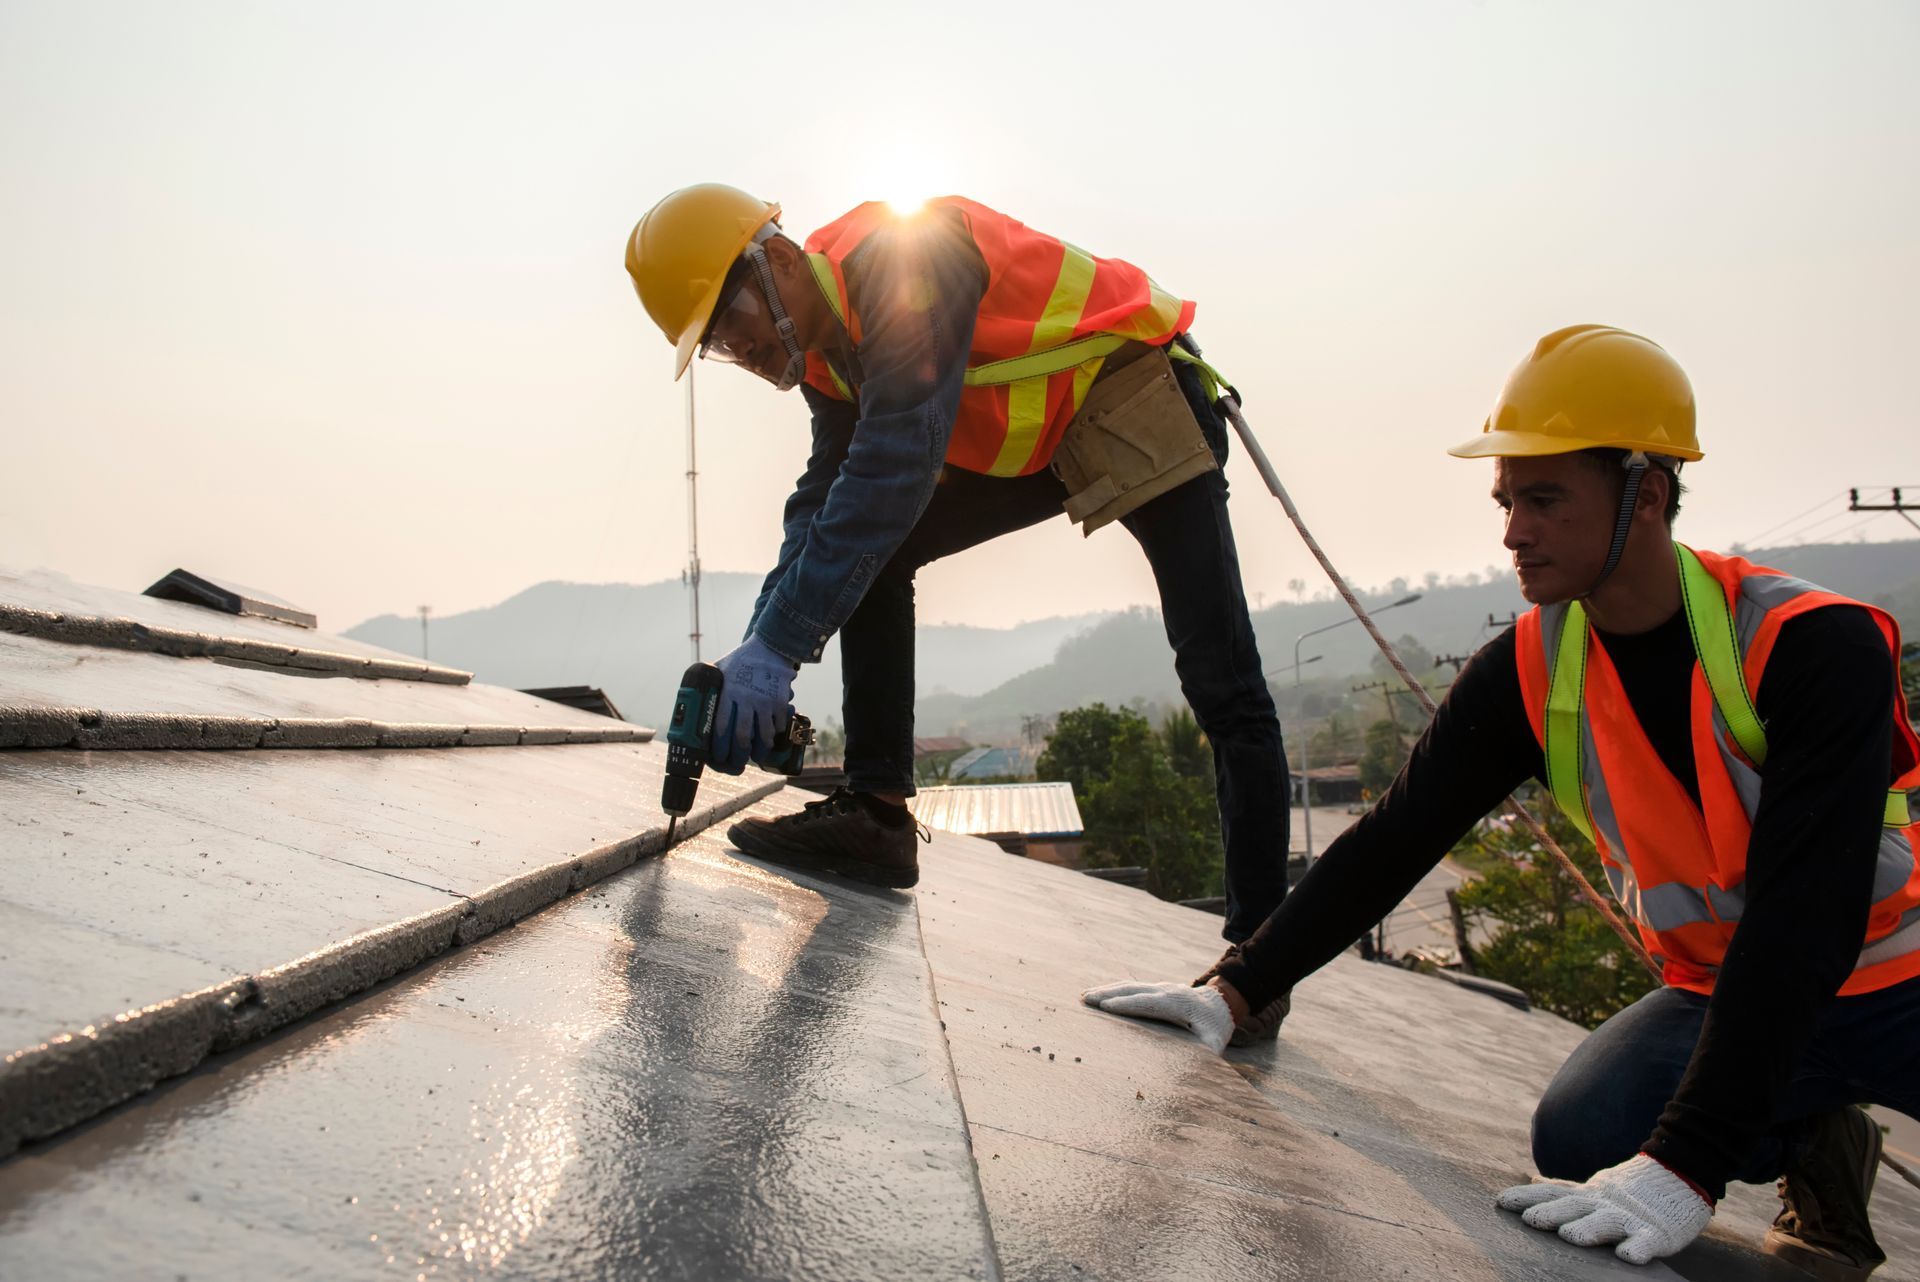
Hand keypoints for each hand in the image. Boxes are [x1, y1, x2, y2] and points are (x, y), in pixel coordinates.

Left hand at [710, 634, 798, 773]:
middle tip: (737, 764)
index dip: (719, 746)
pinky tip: (771, 736)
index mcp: (728, 692)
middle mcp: (745, 699)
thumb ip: (711, 684)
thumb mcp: (721, 668)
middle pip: (742, 736)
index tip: (718, 756)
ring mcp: (764, 701)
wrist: (770, 647)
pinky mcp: (779, 701)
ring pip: (763, 735)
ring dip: (760, 750)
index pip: (720, 726)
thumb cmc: (742, 659)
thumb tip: (694, 696)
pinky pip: (778, 725)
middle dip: (739, 755)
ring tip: (757, 756)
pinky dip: (774, 734)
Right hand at [1081, 979, 1233, 1054]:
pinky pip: (1131, 987)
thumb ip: (1206, 1053)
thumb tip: (1196, 1070)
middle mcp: (1166, 991)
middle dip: (1108, 994)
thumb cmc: (1216, 1026)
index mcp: (1179, 1003)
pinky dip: (1113, 990)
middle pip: (1133, 990)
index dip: (1127, 1004)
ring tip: (1084, 996)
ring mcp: (1160, 987)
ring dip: (1106, 990)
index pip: (1150, 1003)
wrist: (1222, 1002)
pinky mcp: (1155, 988)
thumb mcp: (1215, 1041)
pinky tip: (1098, 994)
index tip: (1106, 1007)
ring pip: (1129, 986)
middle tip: (1085, 999)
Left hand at [1497, 1154, 1711, 1264]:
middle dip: (1552, 1212)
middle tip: (1531, 1220)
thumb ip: (1566, 1189)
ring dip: (1588, 1229)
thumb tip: (1532, 1181)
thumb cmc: (1631, 1189)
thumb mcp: (1595, 1188)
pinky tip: (1626, 1256)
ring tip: (1570, 1236)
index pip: (1553, 1193)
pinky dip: (1638, 1248)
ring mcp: (1630, 1218)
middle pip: (1575, 1206)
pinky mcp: (1657, 1234)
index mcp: (1589, 1195)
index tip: (1501, 1202)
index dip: (1527, 1197)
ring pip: (1607, 1222)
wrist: (1681, 1172)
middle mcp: (1604, 1204)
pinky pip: (1646, 1242)